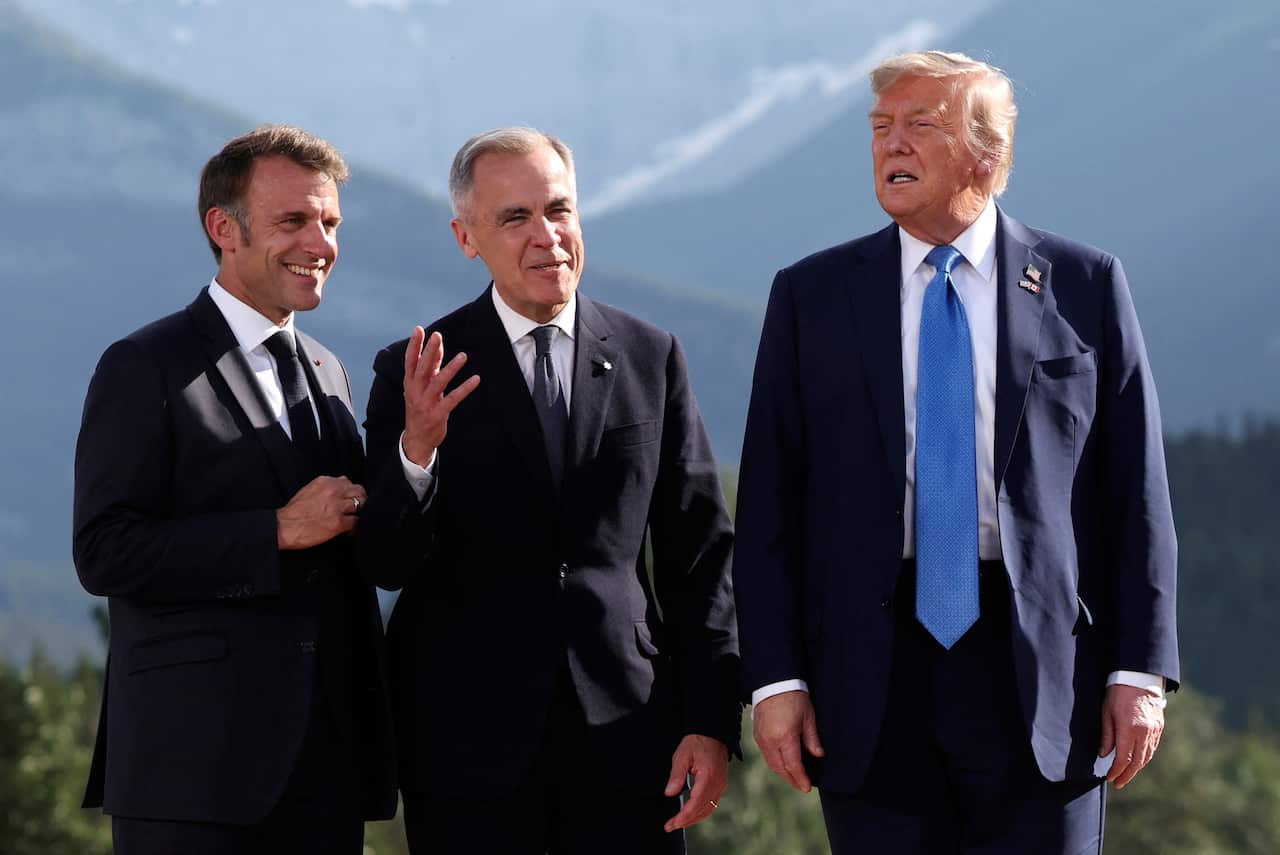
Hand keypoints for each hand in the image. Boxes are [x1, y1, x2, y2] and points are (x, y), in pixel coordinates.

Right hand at [276, 476, 365, 549]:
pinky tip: (350, 530)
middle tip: (357, 509)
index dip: (351, 492)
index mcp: (326, 482)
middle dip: (360, 500)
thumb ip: (326, 487)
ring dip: (360, 513)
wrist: (284, 526)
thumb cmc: (293, 512)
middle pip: (359, 491)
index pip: (348, 482)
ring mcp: (337, 507)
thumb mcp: (309, 489)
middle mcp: (334, 491)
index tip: (349, 499)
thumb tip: (339, 486)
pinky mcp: (339, 522)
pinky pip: (357, 522)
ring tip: (355, 519)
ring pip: (361, 505)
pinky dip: (356, 527)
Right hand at [402, 327, 480, 465]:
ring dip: (451, 368)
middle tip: (437, 336)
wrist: (417, 439)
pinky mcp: (438, 414)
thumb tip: (437, 346)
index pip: (410, 361)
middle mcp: (416, 391)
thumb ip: (430, 367)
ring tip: (463, 356)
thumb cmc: (420, 408)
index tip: (419, 329)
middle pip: (422, 368)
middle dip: (429, 351)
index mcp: (410, 383)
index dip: (414, 345)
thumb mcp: (421, 387)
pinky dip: (464, 389)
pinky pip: (453, 399)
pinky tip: (475, 379)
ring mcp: (426, 403)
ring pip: (438, 382)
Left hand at [662, 734, 728, 831]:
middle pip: (703, 810)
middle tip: (670, 826)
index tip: (672, 824)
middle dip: (686, 821)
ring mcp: (721, 785)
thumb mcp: (682, 755)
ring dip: (693, 818)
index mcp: (708, 777)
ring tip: (678, 823)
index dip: (683, 816)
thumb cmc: (696, 742)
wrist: (713, 733)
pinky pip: (712, 804)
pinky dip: (700, 812)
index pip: (696, 803)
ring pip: (708, 809)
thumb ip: (676, 775)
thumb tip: (670, 793)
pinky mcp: (721, 785)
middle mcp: (718, 784)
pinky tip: (690, 814)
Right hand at [753, 690, 823, 792]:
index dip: (800, 779)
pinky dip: (775, 762)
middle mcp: (770, 741)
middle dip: (791, 779)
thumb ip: (812, 739)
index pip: (793, 766)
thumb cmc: (793, 697)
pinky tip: (784, 762)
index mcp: (784, 737)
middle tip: (801, 785)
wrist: (773, 682)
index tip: (807, 788)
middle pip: (780, 769)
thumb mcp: (808, 717)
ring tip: (794, 776)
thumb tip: (818, 755)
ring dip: (783, 772)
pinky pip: (766, 755)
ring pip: (771, 763)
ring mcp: (761, 738)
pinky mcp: (757, 735)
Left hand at [1098, 683, 1165, 787]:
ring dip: (1137, 768)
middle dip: (1127, 775)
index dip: (1117, 771)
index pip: (1123, 758)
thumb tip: (1104, 755)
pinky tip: (1138, 761)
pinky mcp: (1159, 727)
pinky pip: (1153, 747)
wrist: (1139, 677)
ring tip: (1126, 774)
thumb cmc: (1117, 693)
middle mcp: (1144, 733)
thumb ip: (1107, 735)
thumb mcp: (1106, 712)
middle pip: (1137, 762)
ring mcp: (1154, 730)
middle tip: (1118, 783)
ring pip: (1147, 756)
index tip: (1110, 778)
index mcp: (1129, 729)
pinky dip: (1145, 757)